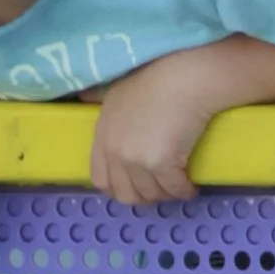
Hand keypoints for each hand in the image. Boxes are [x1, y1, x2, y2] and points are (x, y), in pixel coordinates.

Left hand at [86, 60, 215, 207]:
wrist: (183, 77)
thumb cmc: (154, 77)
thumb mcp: (116, 87)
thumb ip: (97, 97)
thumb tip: (84, 95)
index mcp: (102, 135)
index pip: (101, 179)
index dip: (119, 188)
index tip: (136, 187)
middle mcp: (115, 151)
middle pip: (125, 194)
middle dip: (144, 197)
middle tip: (160, 189)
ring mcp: (136, 160)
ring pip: (151, 194)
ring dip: (165, 195)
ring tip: (177, 187)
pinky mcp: (161, 164)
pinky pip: (173, 189)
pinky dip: (183, 191)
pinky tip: (190, 187)